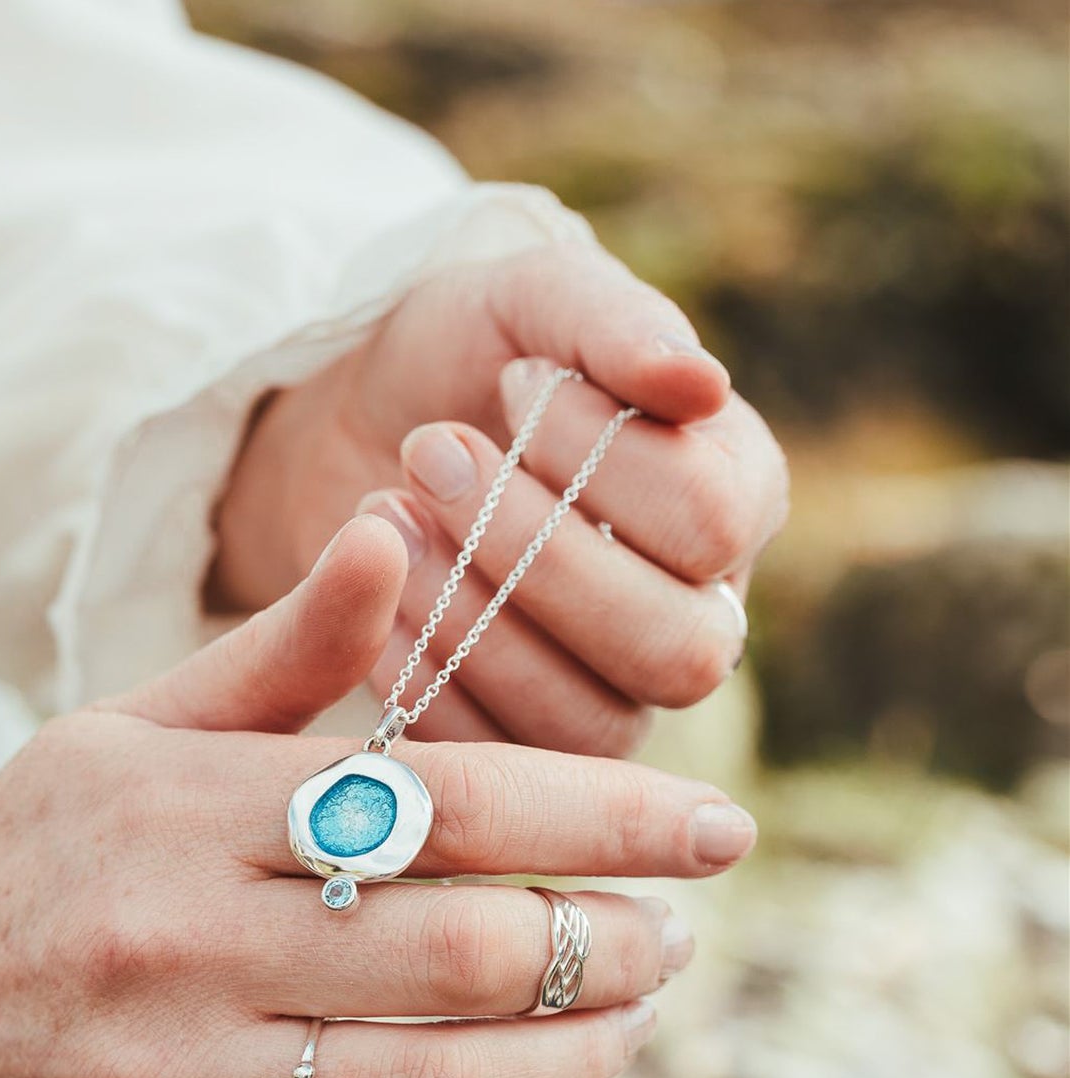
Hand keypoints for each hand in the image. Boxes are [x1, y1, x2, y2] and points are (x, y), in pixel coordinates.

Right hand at [0, 519, 755, 1077]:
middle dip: (614, 940)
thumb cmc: (27, 853)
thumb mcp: (129, 727)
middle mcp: (186, 945)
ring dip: (582, 1053)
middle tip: (676, 929)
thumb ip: (278, 650)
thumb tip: (393, 533)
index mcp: (189, 809)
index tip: (716, 827)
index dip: (611, 816)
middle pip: (467, 947)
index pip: (451, 802)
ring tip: (639, 1014)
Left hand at [215, 239, 788, 754]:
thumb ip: (611, 323)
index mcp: (734, 494)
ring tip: (383, 514)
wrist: (359, 423)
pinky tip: (365, 603)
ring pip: (591, 725)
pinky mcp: (522, 741)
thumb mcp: (529, 300)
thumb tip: (698, 380)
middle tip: (430, 456)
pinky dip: (424, 682)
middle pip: (675, 652)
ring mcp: (614, 692)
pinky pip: (499, 762)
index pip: (712, 522)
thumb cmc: (466, 353)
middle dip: (533, 555)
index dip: (603, 460)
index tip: (512, 383)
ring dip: (473, 624)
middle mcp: (698, 610)